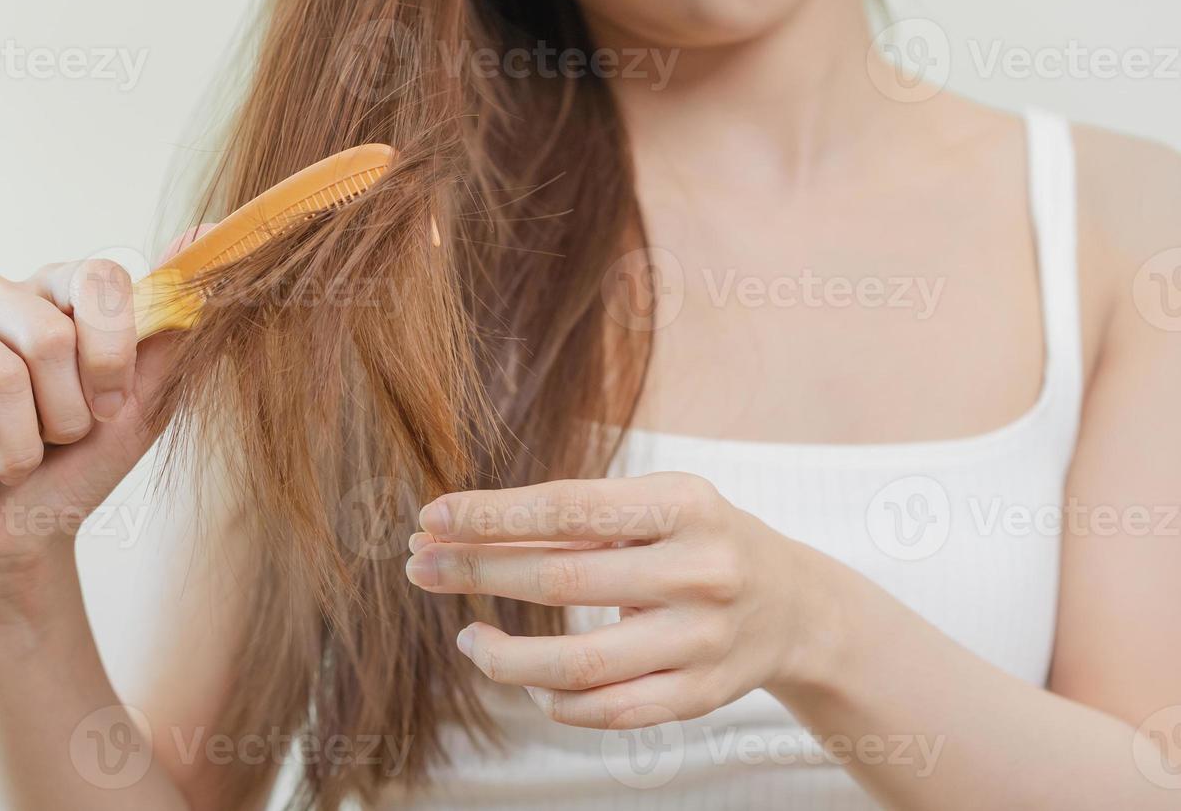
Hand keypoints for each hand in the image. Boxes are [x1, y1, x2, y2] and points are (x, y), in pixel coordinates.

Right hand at [0, 247, 196, 603]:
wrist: (19, 536)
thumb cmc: (80, 465)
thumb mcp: (142, 401)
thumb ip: (171, 326)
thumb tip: (204, 234)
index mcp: (62, 290)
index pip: (100, 278)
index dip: (112, 354)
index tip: (113, 405)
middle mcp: (2, 291)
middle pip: (50, 335)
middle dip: (66, 414)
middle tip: (56, 439)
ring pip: (0, 368)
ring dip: (21, 440)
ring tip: (14, 456)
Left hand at [403, 472, 838, 728]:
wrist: (794, 604)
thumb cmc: (696, 539)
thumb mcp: (656, 504)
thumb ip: (579, 517)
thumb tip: (463, 531)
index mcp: (685, 504)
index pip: (568, 508)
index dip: (491, 514)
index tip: (430, 517)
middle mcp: (700, 570)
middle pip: (562, 580)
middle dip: (477, 571)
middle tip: (420, 566)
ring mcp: (704, 639)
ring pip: (578, 665)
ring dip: (502, 655)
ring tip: (464, 638)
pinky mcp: (702, 695)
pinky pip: (608, 711)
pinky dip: (552, 699)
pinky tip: (522, 677)